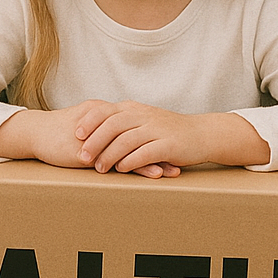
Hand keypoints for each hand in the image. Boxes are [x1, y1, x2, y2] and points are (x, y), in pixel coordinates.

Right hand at [0, 103, 176, 176]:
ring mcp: (95, 137)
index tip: (174, 148)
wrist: (34, 133)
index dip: (155, 137)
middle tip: (180, 162)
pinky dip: (129, 167)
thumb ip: (103, 128)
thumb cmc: (59, 132)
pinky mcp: (85, 151)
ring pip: (129, 148)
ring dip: (149, 160)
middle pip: (138, 136)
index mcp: (105, 113)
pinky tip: (143, 175)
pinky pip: (111, 160)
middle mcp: (104, 122)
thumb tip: (120, 136)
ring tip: (168, 172)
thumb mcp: (84, 125)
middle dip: (159, 149)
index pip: (136, 127)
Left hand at [73, 101, 268, 174]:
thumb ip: (121, 123)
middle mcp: (144, 115)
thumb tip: (93, 132)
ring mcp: (157, 129)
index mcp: (134, 108)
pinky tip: (121, 169)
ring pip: (126, 139)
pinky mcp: (168, 144)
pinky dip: (130, 161)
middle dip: (94, 141)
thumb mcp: (143, 121)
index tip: (76, 134)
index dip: (89, 121)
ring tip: (99, 168)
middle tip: (81, 157)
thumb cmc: (167, 131)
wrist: (201, 134)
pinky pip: (146, 152)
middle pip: (112, 125)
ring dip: (109, 155)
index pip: (106, 110)